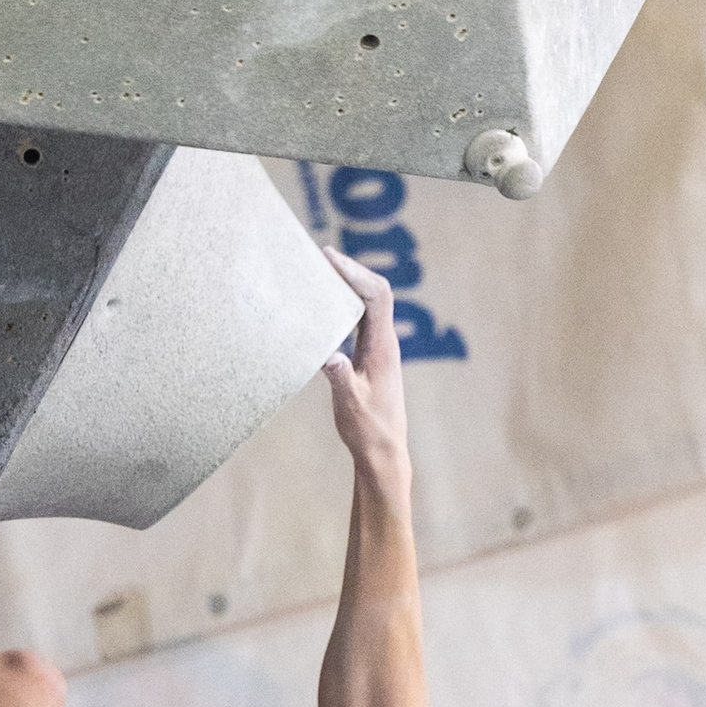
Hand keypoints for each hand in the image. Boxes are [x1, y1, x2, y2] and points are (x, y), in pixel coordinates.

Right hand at [319, 244, 409, 485]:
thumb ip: (340, 378)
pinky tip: (325, 304)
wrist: (383, 451)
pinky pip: (360, 320)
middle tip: (321, 255)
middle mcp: (384, 342)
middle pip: (374, 292)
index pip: (377, 296)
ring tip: (321, 271)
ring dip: (348, 284)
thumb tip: (328, 355)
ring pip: (367, 304)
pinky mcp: (371, 357)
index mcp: (383, 347)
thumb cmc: (368, 429)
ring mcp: (379, 348)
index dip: (356, 272)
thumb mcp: (350, 404)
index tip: (331, 258)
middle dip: (350, 270)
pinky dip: (344, 305)